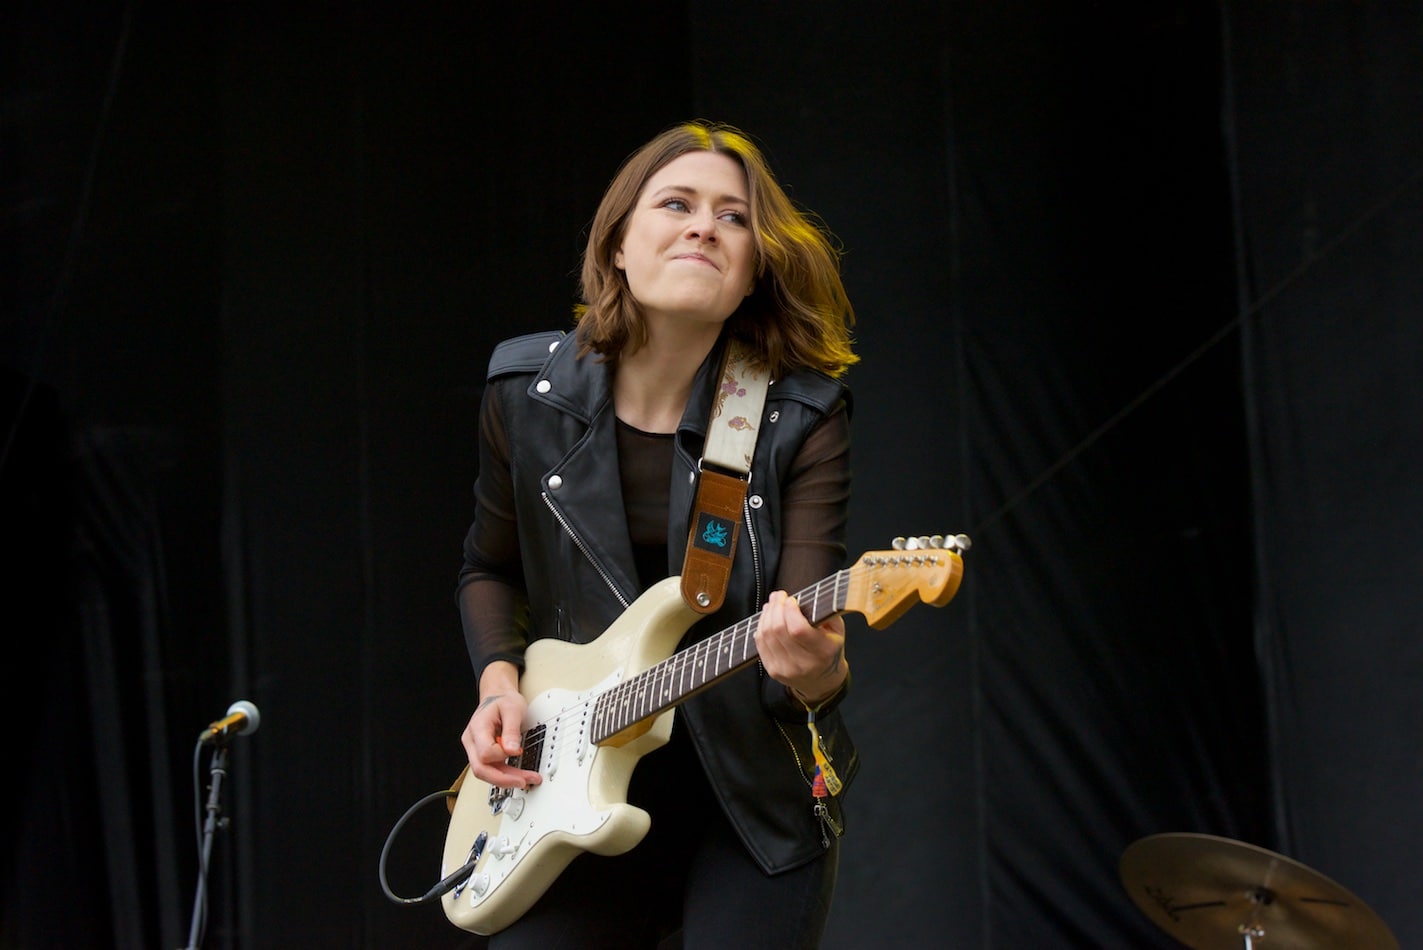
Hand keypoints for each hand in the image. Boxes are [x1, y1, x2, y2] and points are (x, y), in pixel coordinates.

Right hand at [461, 662, 542, 788]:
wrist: (498, 697)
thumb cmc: (504, 701)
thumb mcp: (513, 710)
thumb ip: (511, 730)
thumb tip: (512, 751)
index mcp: (477, 727)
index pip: (485, 752)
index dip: (502, 755)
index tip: (518, 750)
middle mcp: (472, 741)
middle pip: (480, 769)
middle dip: (504, 779)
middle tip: (524, 781)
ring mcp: (475, 749)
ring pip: (486, 772)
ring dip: (506, 779)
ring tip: (527, 779)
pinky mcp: (482, 754)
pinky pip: (491, 769)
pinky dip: (505, 774)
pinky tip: (518, 775)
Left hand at [754, 590, 847, 706]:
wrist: (822, 681)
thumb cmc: (830, 650)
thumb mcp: (837, 631)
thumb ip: (825, 613)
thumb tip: (803, 597)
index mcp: (822, 652)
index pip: (798, 629)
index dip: (790, 610)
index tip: (792, 599)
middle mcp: (803, 663)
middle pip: (779, 630)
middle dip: (776, 607)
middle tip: (779, 595)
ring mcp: (785, 669)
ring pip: (766, 635)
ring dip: (767, 615)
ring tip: (772, 604)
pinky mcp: (773, 671)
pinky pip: (760, 644)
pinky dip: (761, 627)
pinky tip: (767, 618)